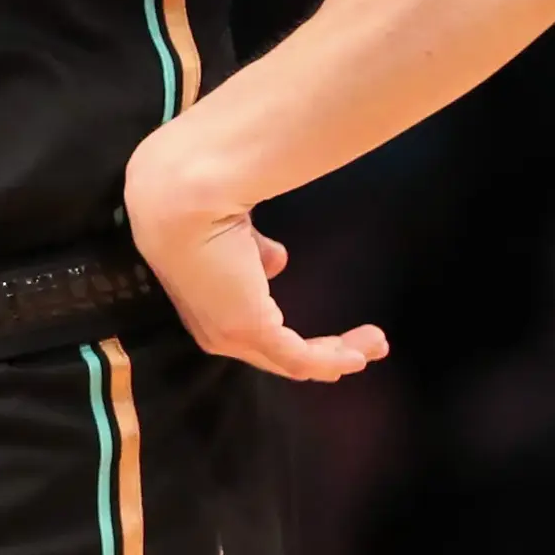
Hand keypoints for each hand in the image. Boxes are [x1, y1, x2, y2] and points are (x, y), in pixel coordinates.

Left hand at [124, 149, 387, 382]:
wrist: (179, 195)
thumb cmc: (195, 198)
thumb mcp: (231, 229)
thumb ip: (252, 250)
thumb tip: (277, 260)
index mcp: (204, 302)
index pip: (250, 331)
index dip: (288, 332)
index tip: (325, 329)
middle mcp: (212, 327)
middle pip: (274, 354)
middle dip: (322, 353)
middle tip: (362, 346)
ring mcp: (229, 334)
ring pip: (290, 360)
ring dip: (335, 356)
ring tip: (375, 345)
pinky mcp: (249, 329)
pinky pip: (298, 358)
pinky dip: (331, 360)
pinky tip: (360, 355)